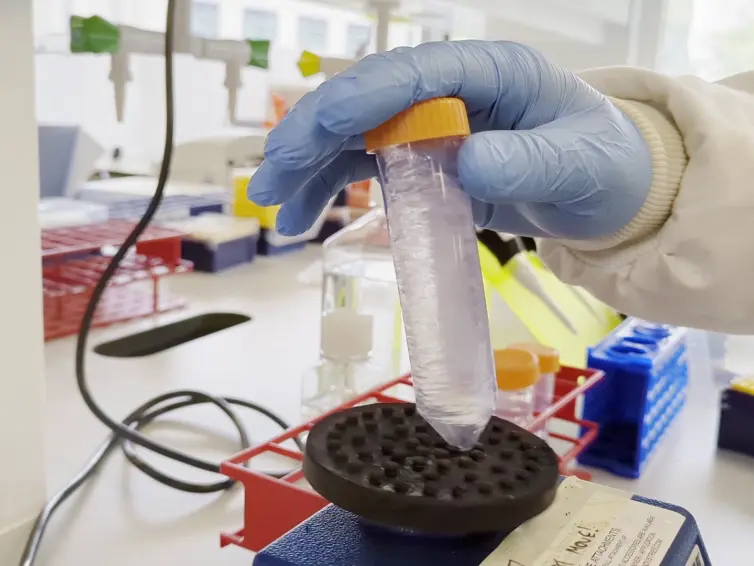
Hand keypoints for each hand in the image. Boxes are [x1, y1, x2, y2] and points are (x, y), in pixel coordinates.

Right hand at [248, 40, 651, 238]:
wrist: (606, 191)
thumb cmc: (603, 166)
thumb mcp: (578, 164)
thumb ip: (529, 163)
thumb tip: (468, 162)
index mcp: (492, 73)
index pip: (417, 73)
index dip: (364, 97)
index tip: (322, 128)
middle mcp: (451, 92)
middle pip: (368, 100)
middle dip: (314, 135)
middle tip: (273, 177)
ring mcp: (433, 125)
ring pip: (354, 136)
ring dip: (310, 168)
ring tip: (278, 208)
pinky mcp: (425, 159)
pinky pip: (366, 167)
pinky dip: (331, 188)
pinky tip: (306, 215)